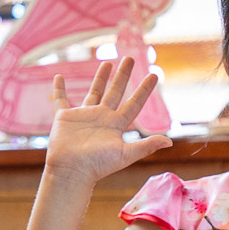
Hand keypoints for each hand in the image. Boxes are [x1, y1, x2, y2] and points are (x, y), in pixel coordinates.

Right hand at [44, 58, 171, 183]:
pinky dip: (58, 89)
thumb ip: (146, 146)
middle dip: (123, 75)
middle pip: (115, 91)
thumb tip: (170, 142)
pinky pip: (61, 100)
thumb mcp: (125, 154)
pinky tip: (59, 77)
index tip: (154, 75)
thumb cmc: (98, 165)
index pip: (134, 103)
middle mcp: (102, 118)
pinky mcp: (64, 118)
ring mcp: (83, 116)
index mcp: (116, 125)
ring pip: (94, 92)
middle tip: (130, 57)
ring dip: (100, 77)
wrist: (71, 171)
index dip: (144, 90)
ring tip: (108, 63)